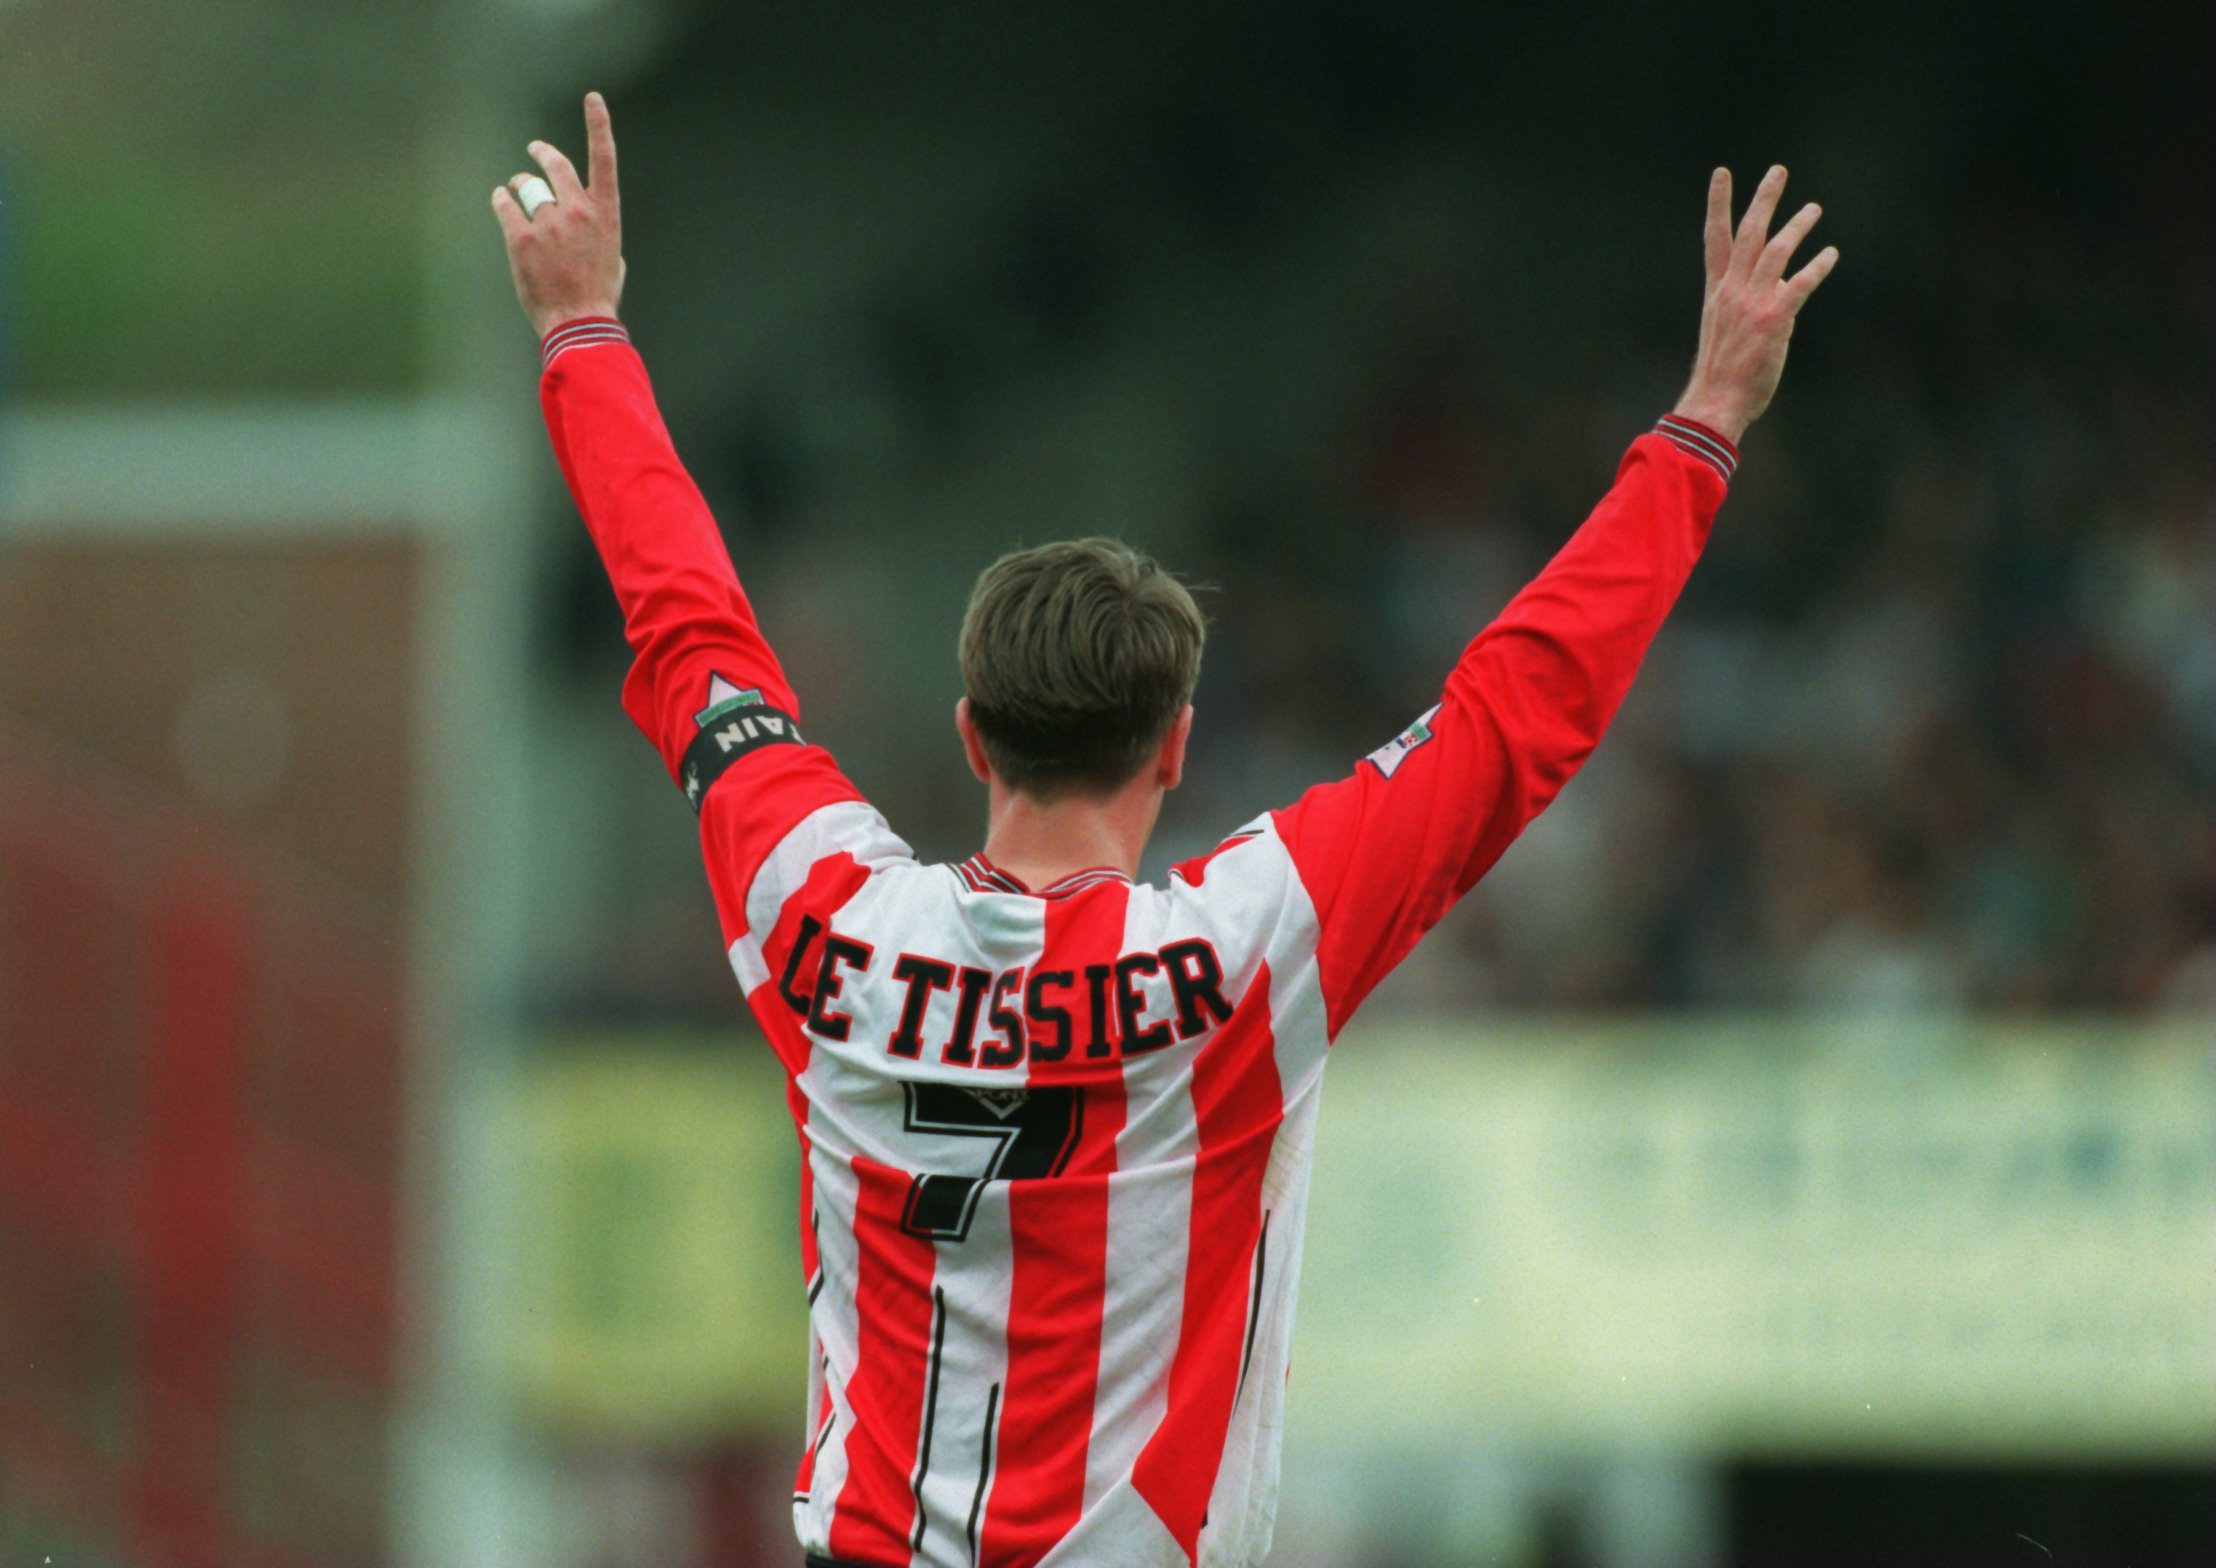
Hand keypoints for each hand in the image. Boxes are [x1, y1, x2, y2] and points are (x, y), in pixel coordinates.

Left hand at [491, 92, 625, 338]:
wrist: (578, 324)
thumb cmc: (598, 296)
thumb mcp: (613, 260)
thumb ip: (600, 233)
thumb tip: (589, 228)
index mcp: (605, 216)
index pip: (604, 160)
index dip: (599, 125)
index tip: (594, 99)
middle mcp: (578, 212)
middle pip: (556, 166)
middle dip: (542, 153)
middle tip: (535, 150)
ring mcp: (549, 224)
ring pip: (527, 188)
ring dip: (519, 186)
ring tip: (514, 192)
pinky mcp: (521, 238)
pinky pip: (504, 205)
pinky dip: (501, 201)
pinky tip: (500, 202)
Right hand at [1672, 165, 1837, 444]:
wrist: (1715, 401)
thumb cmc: (1721, 374)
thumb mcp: (1726, 330)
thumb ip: (1749, 301)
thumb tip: (1779, 285)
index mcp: (1716, 292)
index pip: (1715, 239)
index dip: (1719, 204)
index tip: (1722, 174)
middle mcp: (1732, 290)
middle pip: (1749, 233)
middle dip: (1763, 199)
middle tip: (1778, 170)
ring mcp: (1752, 302)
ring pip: (1776, 250)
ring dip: (1797, 226)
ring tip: (1813, 209)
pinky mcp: (1774, 318)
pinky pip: (1800, 283)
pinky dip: (1818, 266)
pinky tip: (1831, 254)